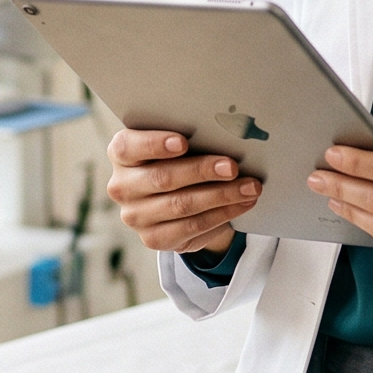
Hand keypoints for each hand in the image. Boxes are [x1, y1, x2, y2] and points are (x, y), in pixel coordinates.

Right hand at [105, 129, 261, 254]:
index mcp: (122, 154)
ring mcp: (135, 216)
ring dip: (221, 196)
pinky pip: (192, 227)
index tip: (183, 142)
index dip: (154, 144)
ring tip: (250, 187)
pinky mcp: (153, 239)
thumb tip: (230, 133)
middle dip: (202, 171)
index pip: (128, 147)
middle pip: (163, 178)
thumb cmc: (181, 157)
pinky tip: (242, 204)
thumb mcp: (178, 143)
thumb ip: (191, 136)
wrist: (176, 196)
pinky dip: (222, 215)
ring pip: (181, 205)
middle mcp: (122, 186)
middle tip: (233, 167)